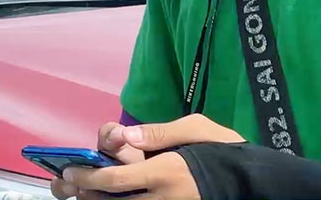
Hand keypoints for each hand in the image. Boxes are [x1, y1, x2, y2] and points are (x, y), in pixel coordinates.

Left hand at [51, 115, 243, 199]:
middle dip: (83, 193)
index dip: (87, 177)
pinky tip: (107, 197)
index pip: (116, 181)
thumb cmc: (225, 152)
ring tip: (78, 192)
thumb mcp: (197, 128)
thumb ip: (158, 132)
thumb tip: (123, 136)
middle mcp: (163, 199)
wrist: (256, 183)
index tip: (69, 170)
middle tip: (64, 185)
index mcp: (167, 173)